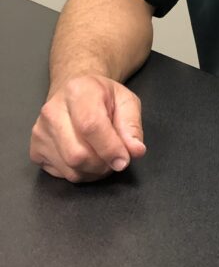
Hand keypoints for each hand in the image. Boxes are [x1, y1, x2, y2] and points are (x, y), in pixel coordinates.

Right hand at [30, 75, 145, 181]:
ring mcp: (40, 132)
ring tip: (103, 157)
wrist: (75, 93)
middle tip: (115, 158)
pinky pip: (62, 175)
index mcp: (78, 91)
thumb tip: (135, 151)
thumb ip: (132, 125)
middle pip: (78, 154)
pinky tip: (87, 158)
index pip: (90, 126)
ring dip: (94, 171)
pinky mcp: (35, 149)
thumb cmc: (102, 97)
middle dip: (103, 164)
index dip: (110, 148)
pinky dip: (81, 173)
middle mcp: (52, 111)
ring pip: (70, 169)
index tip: (124, 160)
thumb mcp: (126, 101)